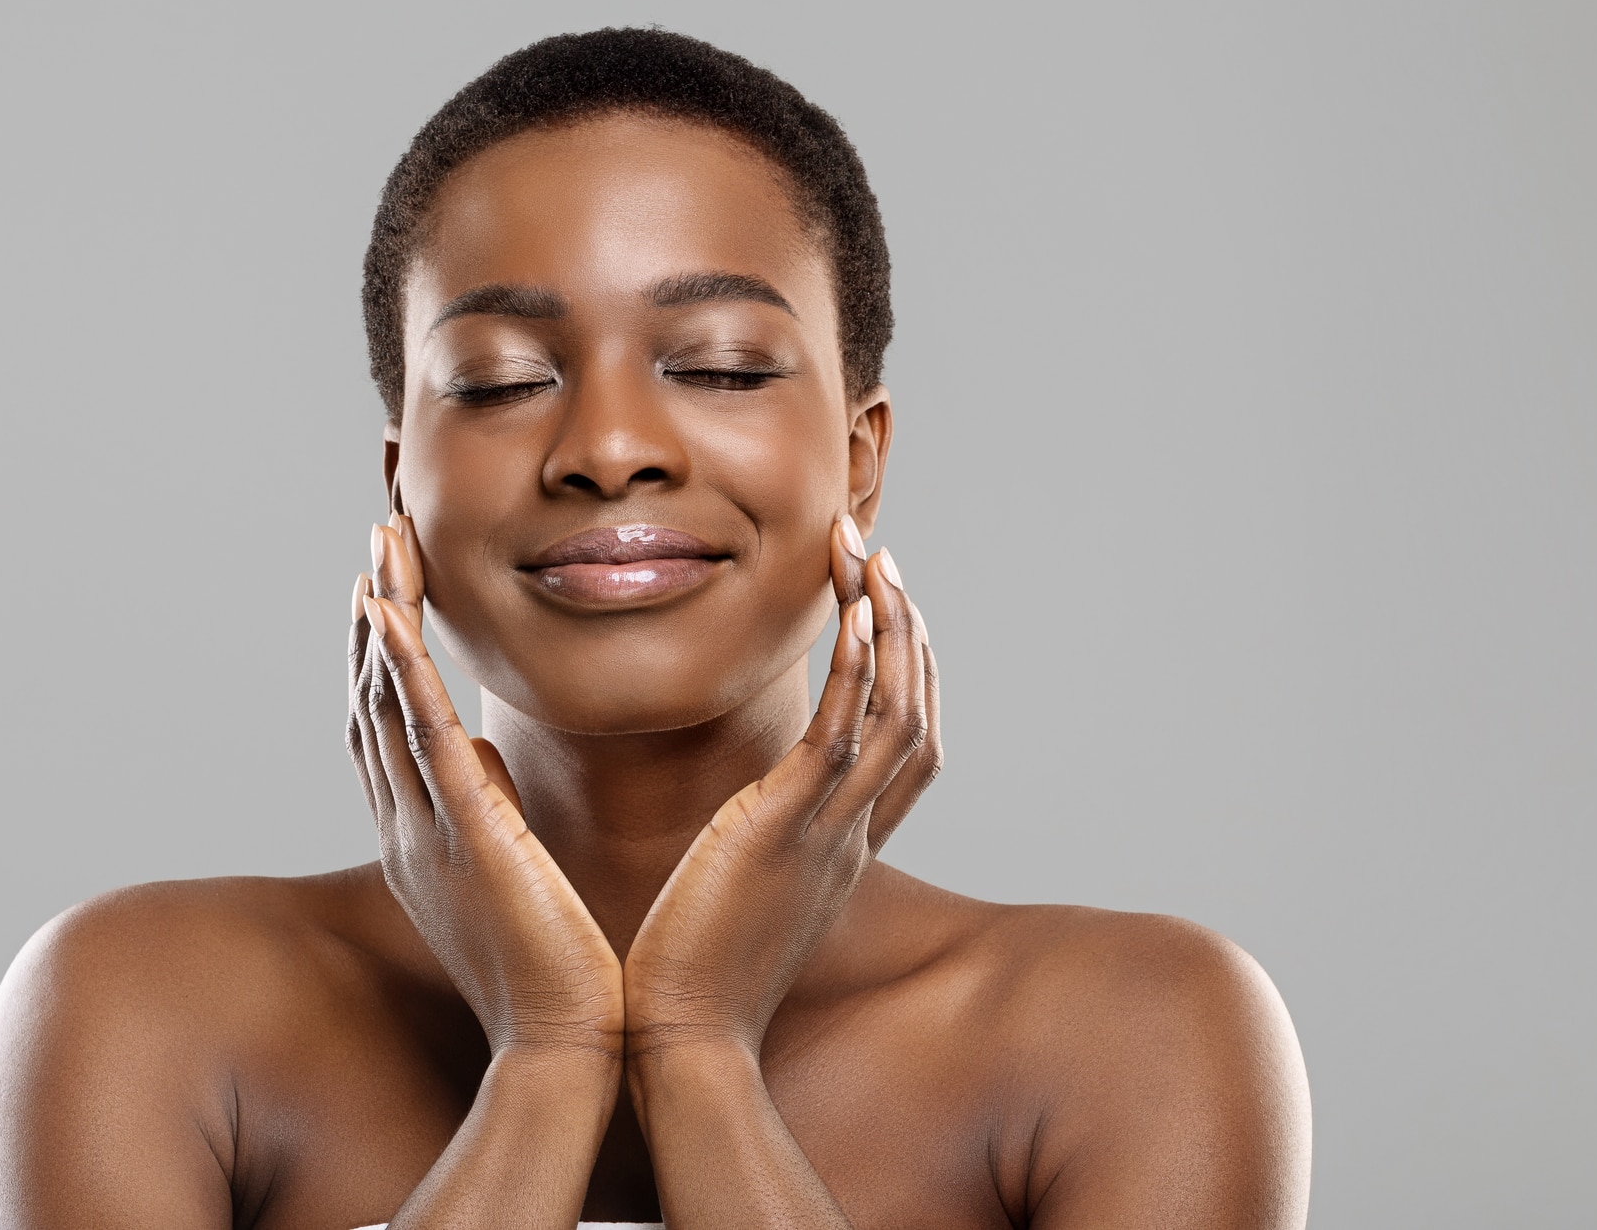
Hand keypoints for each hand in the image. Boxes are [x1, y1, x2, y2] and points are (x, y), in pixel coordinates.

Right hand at [348, 516, 625, 1063]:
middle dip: (374, 614)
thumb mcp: (508, 876)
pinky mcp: (468, 833)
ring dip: (382, 619)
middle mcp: (410, 825)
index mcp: (422, 834)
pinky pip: (424, 736)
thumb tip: (483, 760)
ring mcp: (430, 828)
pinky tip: (387, 613)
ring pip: (391, 702)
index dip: (380, 650)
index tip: (386, 582)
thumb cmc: (551, 972)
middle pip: (376, 698)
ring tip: (382, 545)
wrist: (564, 1049)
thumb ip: (487, 814)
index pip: (389, 723)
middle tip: (379, 536)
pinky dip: (400, 670)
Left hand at [621, 516, 940, 1074]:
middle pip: (916, 713)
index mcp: (839, 849)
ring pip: (895, 711)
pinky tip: (854, 612)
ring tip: (870, 556)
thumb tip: (729, 823)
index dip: (908, 674)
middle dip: (905, 629)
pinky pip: (842, 733)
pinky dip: (858, 668)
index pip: (905, 749)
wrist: (680, 1041)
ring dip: (888, 626)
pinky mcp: (788, 829)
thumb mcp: (738, 896)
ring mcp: (828, 831)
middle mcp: (851, 835)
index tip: (883, 609)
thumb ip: (748, 850)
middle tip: (880, 556)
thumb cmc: (689, 974)